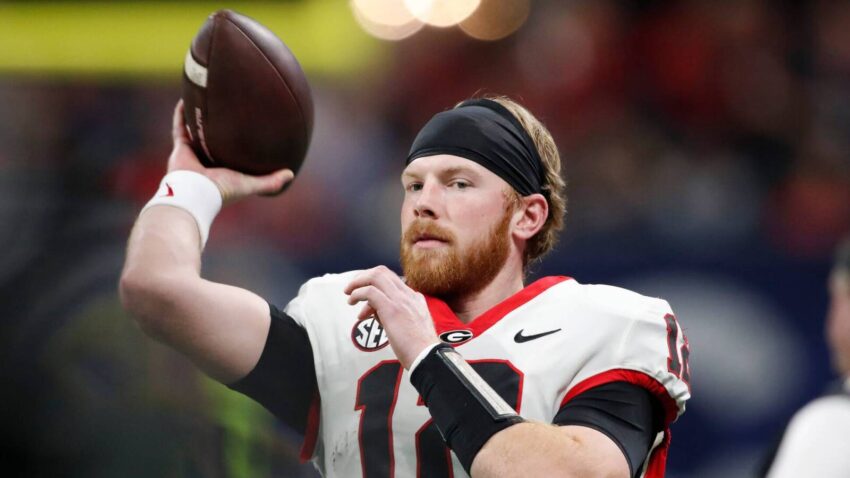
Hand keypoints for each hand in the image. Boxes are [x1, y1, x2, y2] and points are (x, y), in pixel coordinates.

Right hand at [168, 100, 293, 203]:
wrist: (196, 192)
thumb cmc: (223, 190)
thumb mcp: (251, 184)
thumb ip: (270, 181)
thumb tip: (291, 173)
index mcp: (222, 170)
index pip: (230, 155)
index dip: (237, 144)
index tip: (247, 129)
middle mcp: (206, 161)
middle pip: (213, 141)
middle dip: (218, 128)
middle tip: (226, 109)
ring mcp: (192, 153)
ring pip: (195, 131)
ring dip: (198, 117)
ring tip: (205, 99)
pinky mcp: (180, 147)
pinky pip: (180, 126)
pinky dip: (182, 113)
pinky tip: (187, 98)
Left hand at [344, 266, 440, 368]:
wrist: (427, 357)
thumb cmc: (418, 349)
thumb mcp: (411, 325)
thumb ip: (396, 315)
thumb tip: (377, 313)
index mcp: (415, 298)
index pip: (392, 280)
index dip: (374, 285)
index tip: (365, 297)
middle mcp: (408, 295)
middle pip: (382, 272)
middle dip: (364, 277)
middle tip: (352, 287)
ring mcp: (400, 300)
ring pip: (375, 277)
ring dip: (358, 283)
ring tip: (348, 294)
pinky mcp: (391, 309)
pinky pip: (370, 292)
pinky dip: (358, 293)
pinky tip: (352, 301)